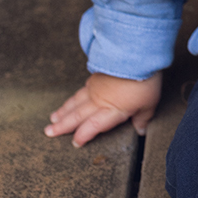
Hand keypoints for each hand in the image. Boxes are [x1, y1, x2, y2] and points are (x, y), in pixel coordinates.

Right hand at [44, 71, 162, 147]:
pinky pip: (80, 91)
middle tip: (49, 132)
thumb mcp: (148, 103)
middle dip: (62, 125)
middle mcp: (99, 100)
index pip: (93, 126)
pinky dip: (72, 99)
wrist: (134, 55)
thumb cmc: (143, 80)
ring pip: (75, 103)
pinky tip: (70, 101)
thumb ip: (143, 118)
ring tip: (53, 119)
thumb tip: (141, 130)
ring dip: (63, 112)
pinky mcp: (95, 77)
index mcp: (111, 110)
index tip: (75, 143)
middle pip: (77, 115)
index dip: (83, 135)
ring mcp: (95, 88)